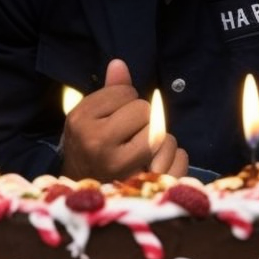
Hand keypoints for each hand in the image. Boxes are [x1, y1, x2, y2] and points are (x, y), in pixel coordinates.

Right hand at [61, 59, 187, 180]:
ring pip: (161, 132)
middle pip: (144, 111)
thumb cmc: (88, 149)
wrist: (83, 196)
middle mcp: (97, 142)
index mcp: (81, 120)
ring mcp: (119, 166)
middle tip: (130, 133)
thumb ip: (108, 90)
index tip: (116, 116)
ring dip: (158, 137)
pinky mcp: (141, 185)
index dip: (125, 101)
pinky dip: (174, 156)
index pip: (124, 93)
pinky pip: (177, 156)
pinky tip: (156, 162)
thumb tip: (120, 63)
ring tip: (142, 148)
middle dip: (142, 118)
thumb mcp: (89, 118)